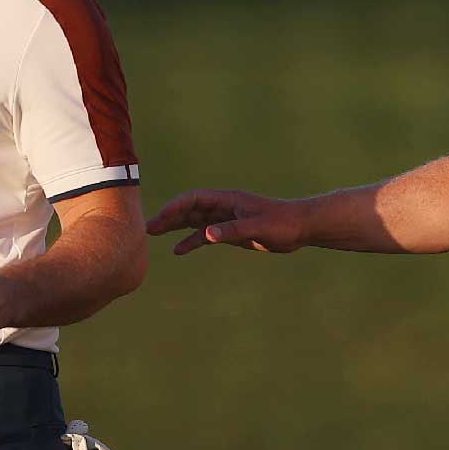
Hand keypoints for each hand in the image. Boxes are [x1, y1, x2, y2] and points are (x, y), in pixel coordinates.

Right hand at [145, 189, 309, 255]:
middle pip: (189, 209)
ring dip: (175, 226)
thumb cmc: (283, 224)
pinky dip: (191, 241)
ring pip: (194, 220)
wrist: (301, 228)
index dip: (175, 207)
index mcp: (228, 200)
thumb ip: (231, 231)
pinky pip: (205, 234)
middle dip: (168, 216)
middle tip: (147, 228)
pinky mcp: (231, 231)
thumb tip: (206, 235)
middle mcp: (223, 206)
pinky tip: (178, 250)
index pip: (194, 199)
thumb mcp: (257, 228)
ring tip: (153, 234)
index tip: (159, 219)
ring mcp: (226, 218)